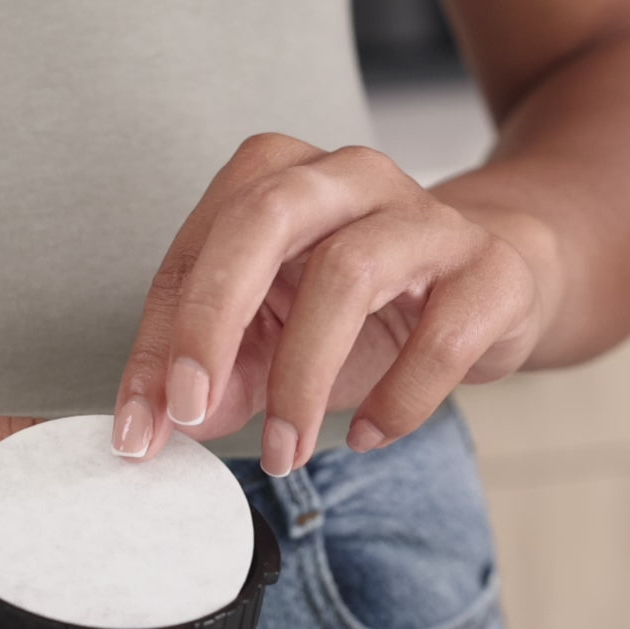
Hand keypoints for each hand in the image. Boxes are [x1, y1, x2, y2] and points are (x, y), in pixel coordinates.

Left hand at [111, 133, 555, 471]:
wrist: (488, 286)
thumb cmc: (367, 308)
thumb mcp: (274, 338)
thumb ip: (220, 373)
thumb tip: (169, 422)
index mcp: (278, 180)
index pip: (197, 253)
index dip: (159, 345)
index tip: (140, 428)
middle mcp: (348, 178)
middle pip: (264, 220)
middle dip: (211, 324)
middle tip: (191, 414)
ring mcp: (426, 218)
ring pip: (348, 273)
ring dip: (302, 379)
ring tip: (284, 450)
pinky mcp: (489, 272)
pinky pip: (440, 335)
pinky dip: (397, 398)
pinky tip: (366, 436)